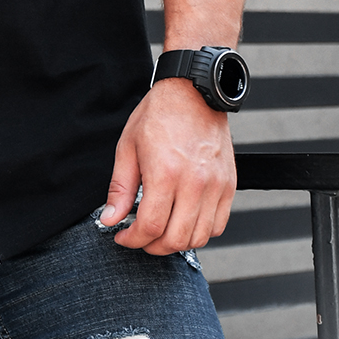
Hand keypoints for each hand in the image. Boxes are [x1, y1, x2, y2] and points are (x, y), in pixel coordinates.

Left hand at [101, 78, 235, 254]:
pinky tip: (183, 220)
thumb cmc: (158, 115)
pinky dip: (200, 232)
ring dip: (177, 243)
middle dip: (152, 246)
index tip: (122, 237)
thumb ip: (120, 188)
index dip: (133, 240)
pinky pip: (218, 226)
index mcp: (165, 173)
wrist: (192, 93)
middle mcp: (195, 184)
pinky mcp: (229, 186)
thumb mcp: (128, 147)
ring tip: (160, 230)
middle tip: (139, 237)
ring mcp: (216, 187)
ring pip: (200, 238)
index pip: (151, 226)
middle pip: (176, 239)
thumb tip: (110, 218)